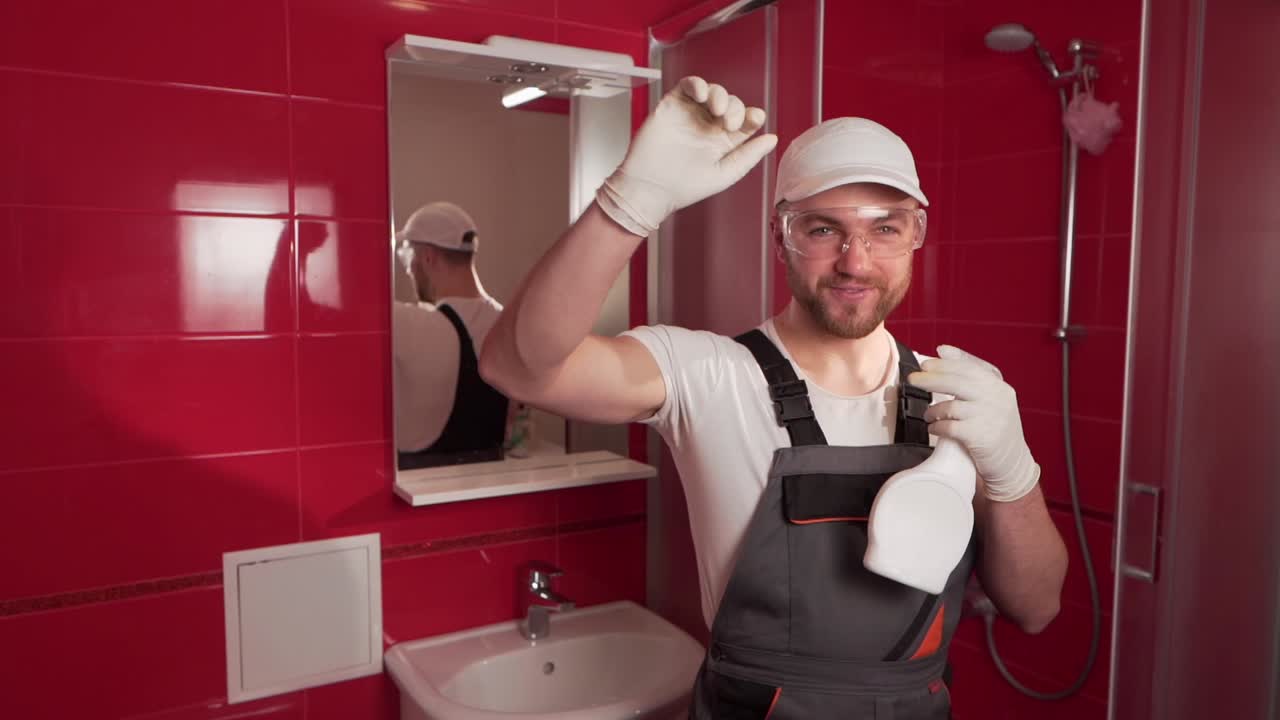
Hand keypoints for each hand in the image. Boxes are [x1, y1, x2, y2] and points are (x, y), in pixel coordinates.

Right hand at [596, 76, 777, 235]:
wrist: (649, 189)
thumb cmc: (683, 188)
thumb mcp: (725, 174)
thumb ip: (749, 156)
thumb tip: (773, 139)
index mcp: (723, 142)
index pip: (745, 121)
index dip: (752, 116)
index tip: (755, 119)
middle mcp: (708, 127)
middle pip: (731, 103)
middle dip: (735, 108)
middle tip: (729, 122)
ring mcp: (690, 115)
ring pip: (712, 92)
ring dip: (720, 95)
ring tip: (717, 109)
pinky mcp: (672, 106)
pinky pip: (687, 86)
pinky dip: (697, 84)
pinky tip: (702, 94)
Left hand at [908, 345, 1039, 501]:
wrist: (1013, 463)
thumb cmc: (995, 427)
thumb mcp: (991, 398)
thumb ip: (970, 375)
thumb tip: (942, 350)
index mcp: (999, 386)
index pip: (969, 367)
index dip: (946, 363)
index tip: (927, 362)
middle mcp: (997, 398)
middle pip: (957, 382)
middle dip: (930, 379)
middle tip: (913, 379)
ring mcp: (990, 417)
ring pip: (951, 406)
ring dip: (933, 410)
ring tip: (928, 415)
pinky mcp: (981, 437)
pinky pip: (950, 427)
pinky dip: (937, 427)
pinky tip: (934, 428)